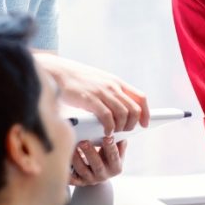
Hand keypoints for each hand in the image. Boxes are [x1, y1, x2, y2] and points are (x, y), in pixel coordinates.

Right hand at [34, 52, 149, 134]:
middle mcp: (112, 86)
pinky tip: (105, 132)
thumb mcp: (99, 82)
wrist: (58, 72)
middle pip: (134, 109)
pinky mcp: (90, 99)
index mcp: (116, 82)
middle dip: (132, 124)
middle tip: (125, 131)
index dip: (146, 112)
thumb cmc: (77, 80)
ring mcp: (102, 92)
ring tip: (114, 133)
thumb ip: (110, 92)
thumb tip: (120, 109)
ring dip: (121, 127)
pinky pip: (107, 118)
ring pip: (123, 114)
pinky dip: (109, 128)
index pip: (140, 97)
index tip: (145, 123)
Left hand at [69, 136, 126, 186]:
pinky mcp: (80, 182)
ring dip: (77, 159)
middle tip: (83, 142)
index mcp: (116, 167)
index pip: (114, 156)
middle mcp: (104, 175)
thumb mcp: (117, 152)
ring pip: (83, 170)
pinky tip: (63, 162)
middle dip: (90, 153)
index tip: (107, 137)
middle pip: (97, 165)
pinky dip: (67, 172)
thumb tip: (118, 131)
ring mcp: (91, 179)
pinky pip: (72, 179)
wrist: (99, 175)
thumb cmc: (107, 158)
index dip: (111, 147)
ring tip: (72, 147)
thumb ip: (119, 143)